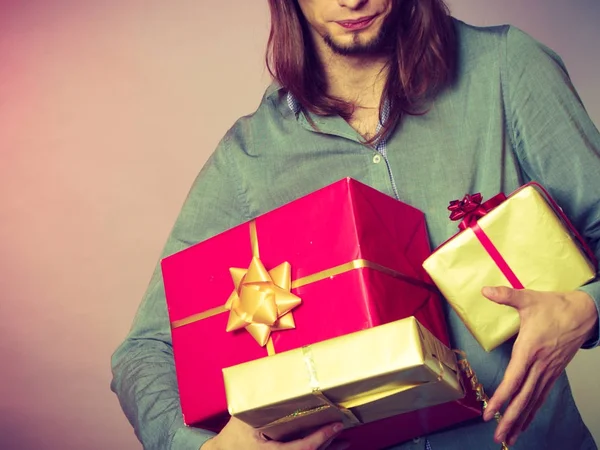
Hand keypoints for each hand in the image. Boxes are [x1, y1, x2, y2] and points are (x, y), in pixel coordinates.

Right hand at [202, 416, 347, 449]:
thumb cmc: (232, 437)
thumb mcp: (243, 418)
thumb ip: (259, 403)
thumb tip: (273, 380)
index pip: (302, 448)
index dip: (321, 438)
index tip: (335, 426)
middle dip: (329, 443)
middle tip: (343, 428)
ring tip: (344, 442)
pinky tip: (327, 447)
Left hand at [481, 286, 597, 445]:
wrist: (584, 313)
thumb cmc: (555, 307)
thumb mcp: (529, 298)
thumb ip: (506, 296)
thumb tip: (485, 290)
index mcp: (530, 350)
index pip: (514, 380)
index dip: (501, 398)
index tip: (489, 413)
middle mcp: (539, 365)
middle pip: (523, 398)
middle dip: (510, 419)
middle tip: (498, 438)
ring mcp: (548, 371)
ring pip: (533, 401)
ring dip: (520, 421)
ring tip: (508, 439)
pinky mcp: (553, 372)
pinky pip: (541, 396)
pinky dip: (531, 411)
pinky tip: (523, 423)